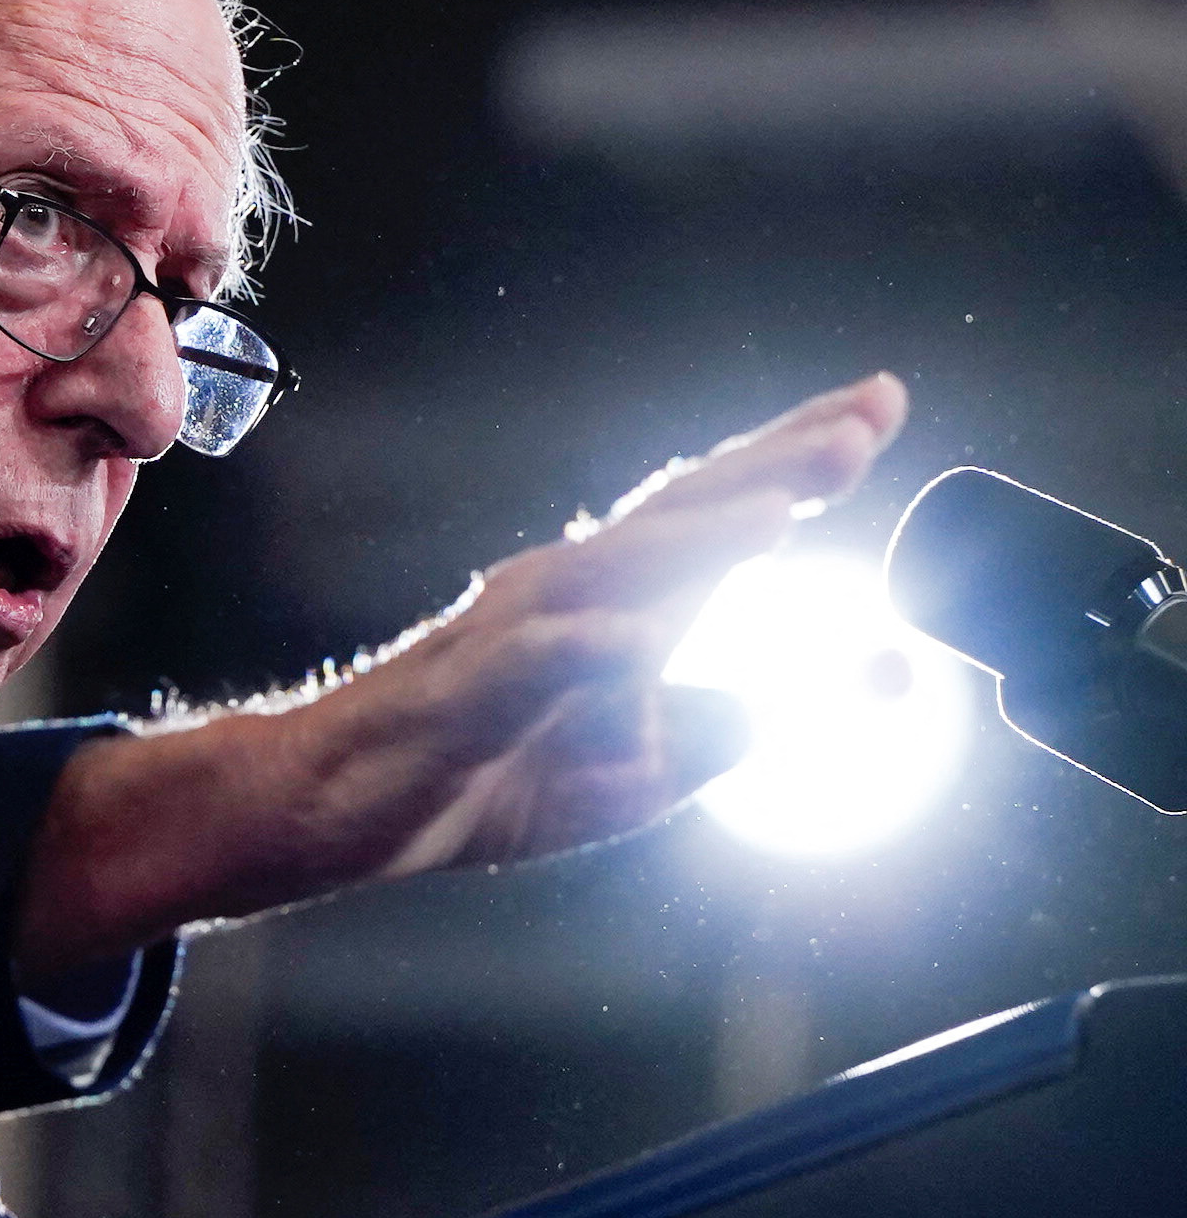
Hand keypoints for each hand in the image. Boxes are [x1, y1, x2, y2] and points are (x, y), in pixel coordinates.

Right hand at [15, 372, 909, 983]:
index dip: (794, 460)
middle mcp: (561, 591)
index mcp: (609, 600)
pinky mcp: (460, 696)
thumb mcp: (642, 768)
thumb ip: (745, 725)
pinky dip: (590, 648)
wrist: (336, 812)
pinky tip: (647, 641)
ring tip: (787, 506)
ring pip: (614, 572)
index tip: (880, 405)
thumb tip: (882, 681)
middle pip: (677, 513)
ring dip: (700, 536)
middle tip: (864, 416)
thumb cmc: (485, 775)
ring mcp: (506, 636)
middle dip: (771, 464)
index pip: (713, 513)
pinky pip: (530, 666)